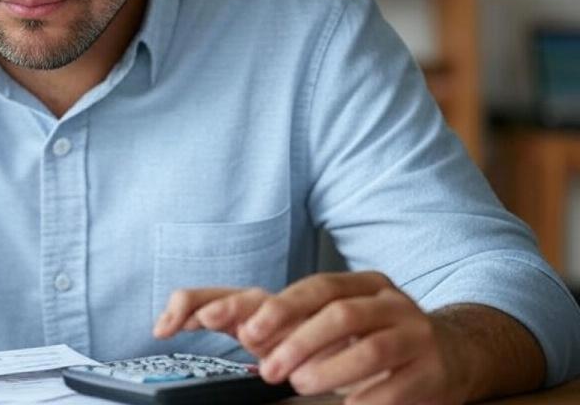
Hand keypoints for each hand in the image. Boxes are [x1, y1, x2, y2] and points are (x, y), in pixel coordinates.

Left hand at [153, 272, 472, 404]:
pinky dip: (364, 398)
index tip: (246, 331)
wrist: (452, 353)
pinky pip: (395, 384)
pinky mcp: (432, 368)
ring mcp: (414, 332)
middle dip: (298, 339)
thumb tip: (226, 321)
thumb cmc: (372, 337)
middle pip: (340, 312)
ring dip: (327, 368)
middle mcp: (389, 300)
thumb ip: (285, 319)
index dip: (280, 308)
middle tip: (268, 368)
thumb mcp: (332, 320)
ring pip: (367, 346)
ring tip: (300, 383)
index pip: (315, 287)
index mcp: (360, 283)